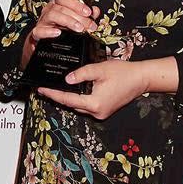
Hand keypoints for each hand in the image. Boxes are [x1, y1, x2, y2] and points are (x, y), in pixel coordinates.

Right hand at [21, 0, 100, 68]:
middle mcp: (48, 11)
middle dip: (78, 16)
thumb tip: (95, 11)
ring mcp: (42, 22)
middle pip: (61, 7)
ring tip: (79, 29)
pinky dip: (48, 31)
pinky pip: (39, 30)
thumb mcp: (74, 21)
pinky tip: (58, 33)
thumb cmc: (60, 30)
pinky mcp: (37, 34)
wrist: (45, 46)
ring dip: (67, 21)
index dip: (77, 4)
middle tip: (89, 25)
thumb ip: (85, 16)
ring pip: (52, 15)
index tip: (88, 12)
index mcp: (57, 5)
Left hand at [36, 56, 178, 119]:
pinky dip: (77, 99)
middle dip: (57, 97)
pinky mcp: (105, 110)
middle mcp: (97, 112)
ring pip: (79, 107)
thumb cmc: (123, 73)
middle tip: (43, 89)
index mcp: (95, 104)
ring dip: (67, 99)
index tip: (40, 90)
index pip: (68, 100)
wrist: (141, 79)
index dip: (53, 94)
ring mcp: (102, 113)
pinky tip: (70, 91)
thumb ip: (81, 74)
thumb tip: (67, 79)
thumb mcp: (99, 69)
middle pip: (72, 105)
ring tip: (53, 89)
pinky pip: (86, 106)